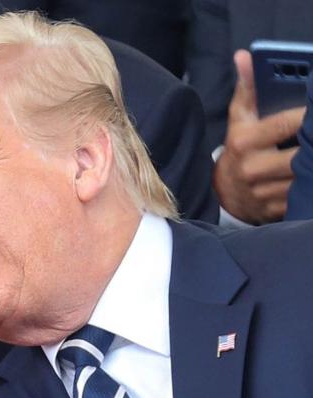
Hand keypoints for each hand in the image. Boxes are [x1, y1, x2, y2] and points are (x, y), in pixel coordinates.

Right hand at [213, 50, 304, 223]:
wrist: (223, 195)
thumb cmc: (238, 149)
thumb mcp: (239, 119)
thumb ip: (247, 88)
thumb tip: (244, 57)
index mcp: (243, 142)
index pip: (285, 124)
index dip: (308, 116)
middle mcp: (252, 168)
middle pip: (300, 155)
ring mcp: (263, 192)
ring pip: (305, 178)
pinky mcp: (274, 209)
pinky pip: (303, 197)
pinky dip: (312, 186)